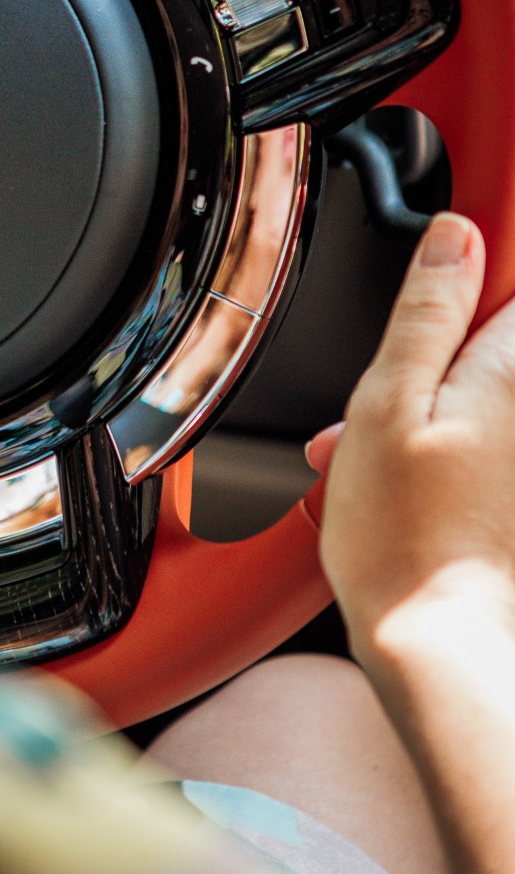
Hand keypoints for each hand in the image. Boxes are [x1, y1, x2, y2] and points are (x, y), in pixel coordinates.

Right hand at [309, 212, 514, 663]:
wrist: (435, 638)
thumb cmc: (402, 536)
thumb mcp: (387, 401)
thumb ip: (426, 311)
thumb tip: (455, 236)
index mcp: (511, 368)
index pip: (512, 275)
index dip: (474, 267)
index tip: (434, 298)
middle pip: (494, 333)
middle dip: (436, 347)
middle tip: (392, 385)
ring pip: (481, 387)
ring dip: (430, 397)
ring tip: (373, 443)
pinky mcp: (511, 483)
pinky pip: (481, 431)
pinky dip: (442, 440)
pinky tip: (396, 474)